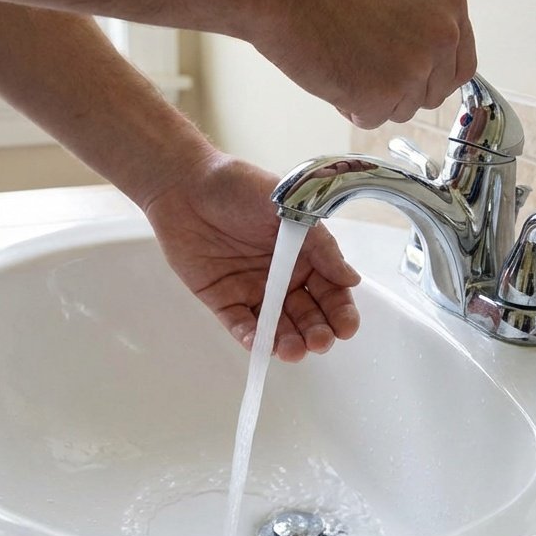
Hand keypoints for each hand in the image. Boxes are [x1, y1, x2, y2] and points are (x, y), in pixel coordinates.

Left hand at [142, 155, 361, 362]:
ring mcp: (253, 290)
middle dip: (317, 332)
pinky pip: (240, 325)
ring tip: (293, 351)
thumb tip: (351, 278)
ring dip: (288, 342)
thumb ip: (319, 245)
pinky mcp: (224, 299)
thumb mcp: (286, 208)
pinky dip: (251, 338)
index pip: (330, 290)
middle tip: (320, 342)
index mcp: (303, 255)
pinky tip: (260, 344)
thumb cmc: (237, 186)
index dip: (340, 311)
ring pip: (277, 326)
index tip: (346, 327)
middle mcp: (282, 277)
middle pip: (307, 315)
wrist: (184, 185)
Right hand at [248, 0, 475, 129]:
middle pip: (431, 94)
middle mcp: (442, 36)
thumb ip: (422, 22)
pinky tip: (333, 72)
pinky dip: (349, 106)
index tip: (411, 78)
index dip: (431, 77)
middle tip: (364, 64)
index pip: (460, 66)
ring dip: (373, 97)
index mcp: (450, 4)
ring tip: (344, 60)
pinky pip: (371, 119)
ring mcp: (414, 67)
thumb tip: (428, 58)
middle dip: (400, 89)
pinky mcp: (383, 96)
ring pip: (402, 110)